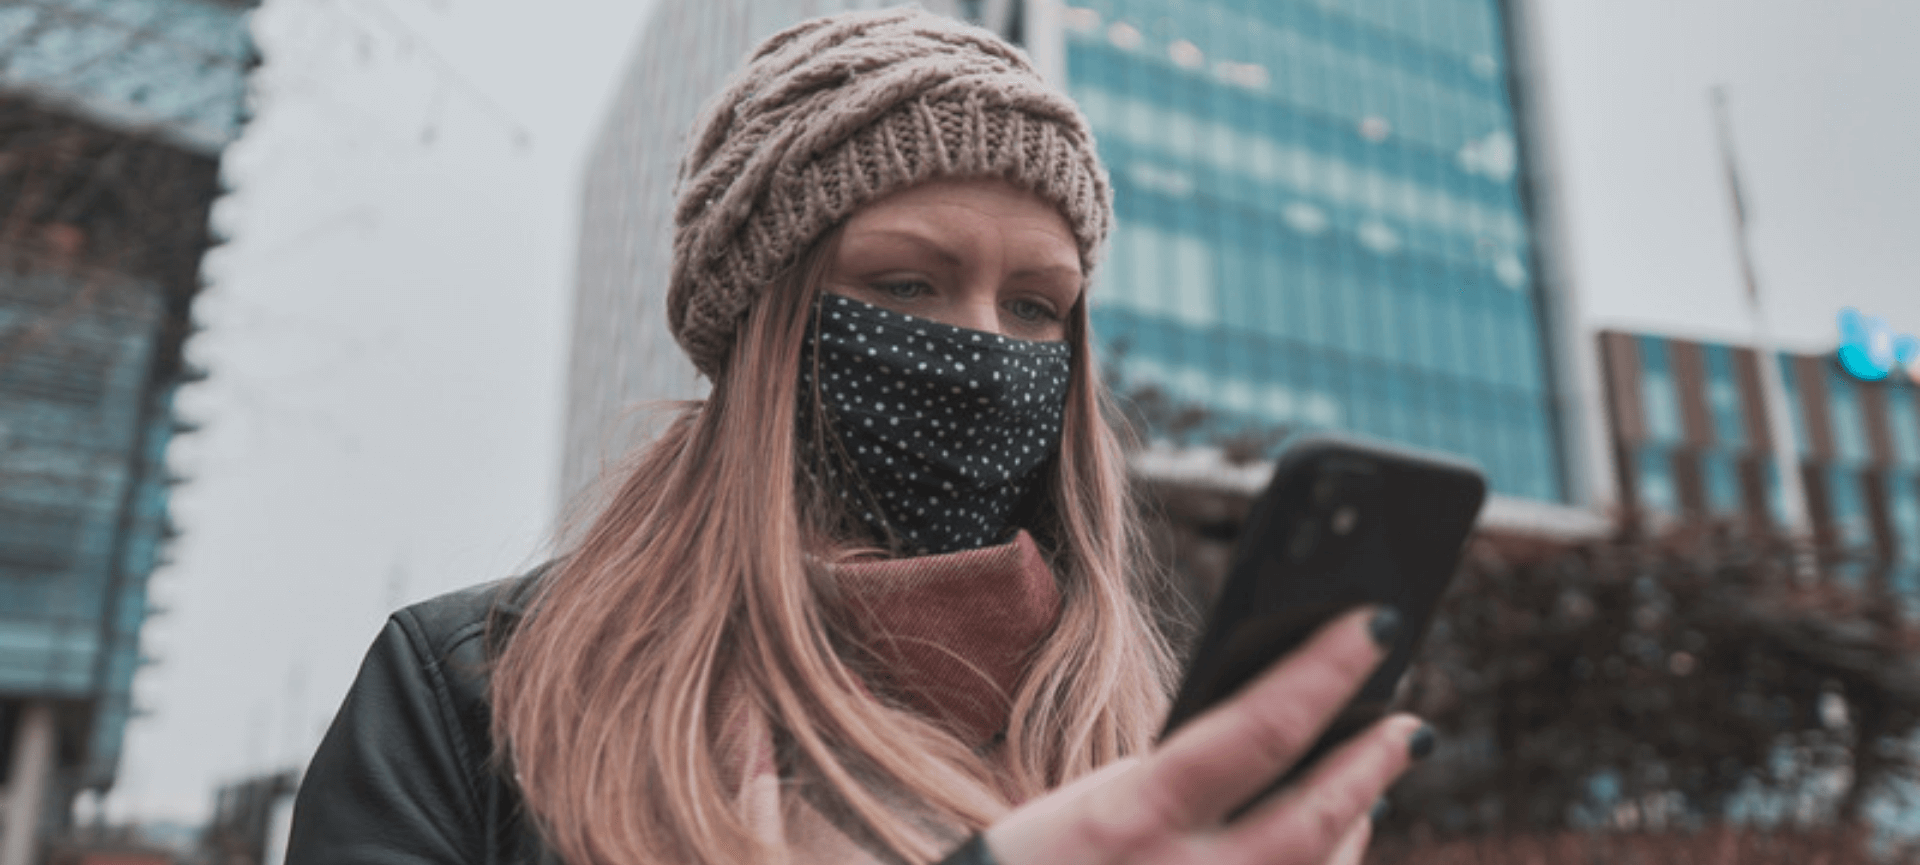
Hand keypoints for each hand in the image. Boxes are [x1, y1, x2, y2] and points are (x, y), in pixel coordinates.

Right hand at [984, 607, 1427, 864]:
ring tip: (1371, 779)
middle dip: (1372, 764)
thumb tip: (1279, 742)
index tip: (1376, 624)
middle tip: (1411, 725)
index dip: (1328, 670)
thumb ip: (1178, 778)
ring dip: (1354, 823)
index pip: (1260, 727)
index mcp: (1135, 817)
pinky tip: (1336, 843)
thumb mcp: (1095, 803)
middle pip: (1317, 816)